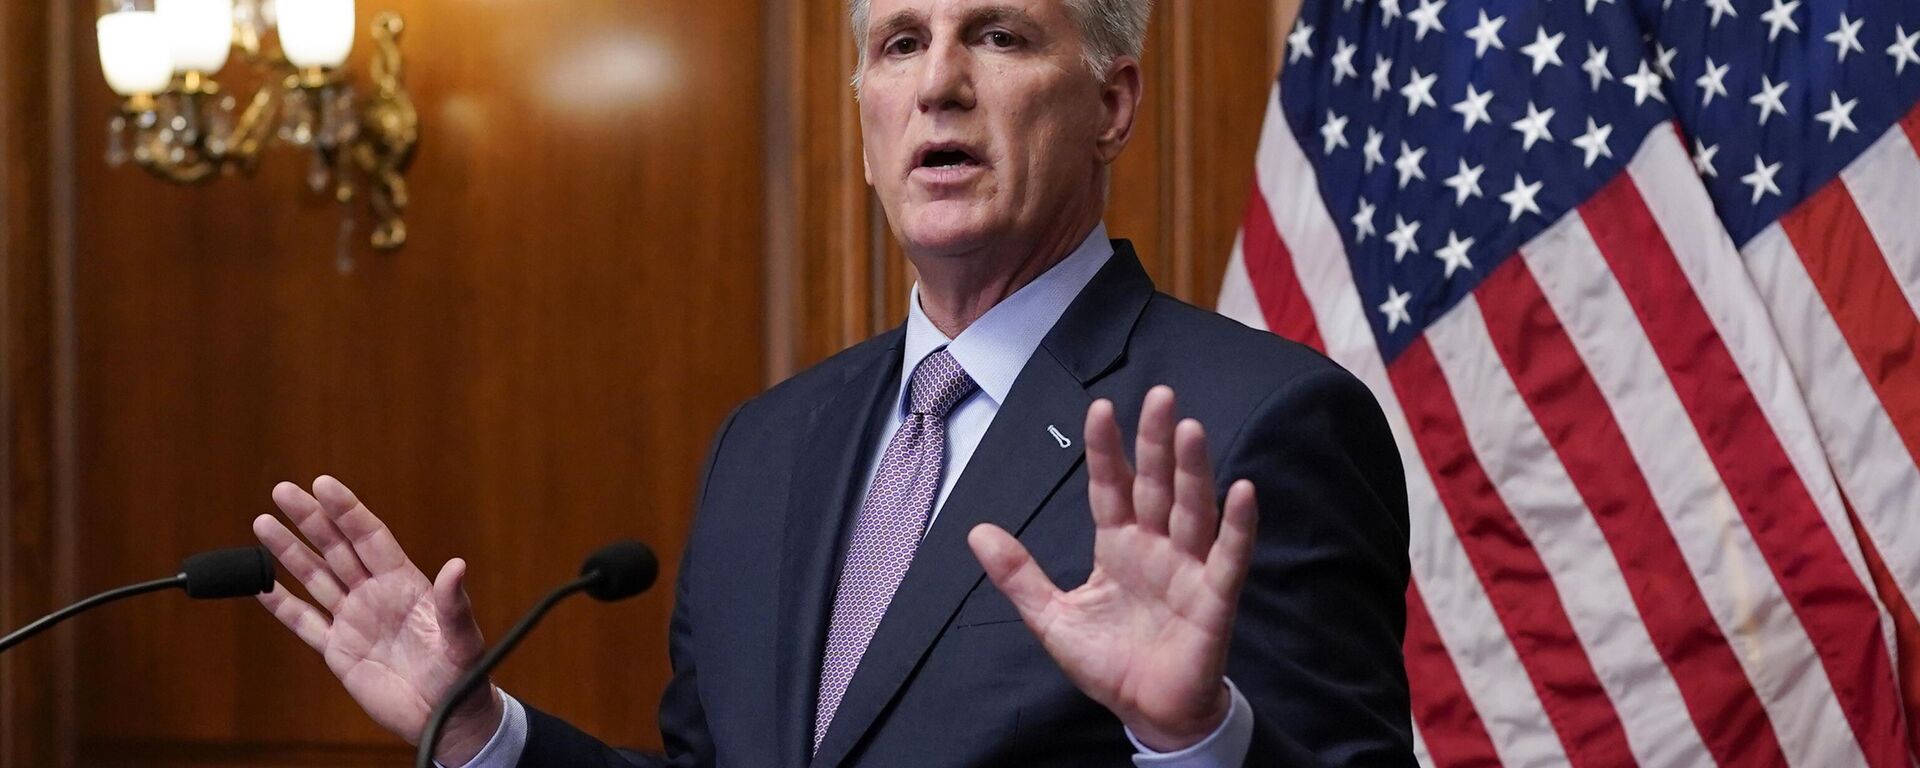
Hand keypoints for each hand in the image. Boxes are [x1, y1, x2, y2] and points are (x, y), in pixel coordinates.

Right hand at [252, 476, 503, 765]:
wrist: (445, 717)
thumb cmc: (462, 673)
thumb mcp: (462, 637)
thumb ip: (454, 603)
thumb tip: (457, 566)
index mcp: (404, 583)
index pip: (370, 536)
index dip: (347, 510)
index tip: (322, 483)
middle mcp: (375, 594)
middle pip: (336, 548)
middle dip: (310, 519)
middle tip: (282, 490)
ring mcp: (354, 620)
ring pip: (314, 578)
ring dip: (289, 552)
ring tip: (262, 523)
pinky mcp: (338, 650)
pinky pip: (304, 621)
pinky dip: (281, 604)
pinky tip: (259, 584)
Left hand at [967, 386, 1257, 751]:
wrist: (1147, 713)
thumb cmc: (1109, 662)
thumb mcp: (1052, 618)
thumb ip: (1019, 575)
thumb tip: (976, 532)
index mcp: (1118, 545)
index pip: (1111, 487)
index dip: (1106, 451)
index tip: (1101, 408)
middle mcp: (1156, 547)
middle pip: (1156, 485)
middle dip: (1156, 442)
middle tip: (1159, 395)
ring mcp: (1188, 569)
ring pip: (1192, 510)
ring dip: (1194, 471)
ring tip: (1191, 429)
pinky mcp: (1215, 598)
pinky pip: (1229, 557)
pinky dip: (1238, 525)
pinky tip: (1242, 490)